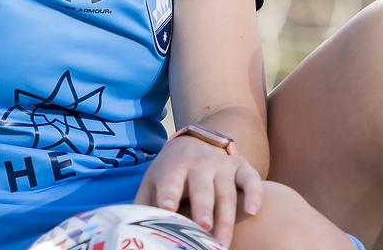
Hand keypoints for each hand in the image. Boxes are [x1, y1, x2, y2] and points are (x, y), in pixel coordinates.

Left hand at [134, 133, 262, 246]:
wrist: (196, 141)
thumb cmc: (171, 174)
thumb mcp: (153, 183)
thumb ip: (144, 206)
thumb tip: (128, 231)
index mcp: (173, 166)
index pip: (170, 181)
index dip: (168, 194)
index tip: (167, 208)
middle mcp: (199, 163)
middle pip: (202, 187)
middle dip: (203, 207)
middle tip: (203, 228)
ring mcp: (222, 164)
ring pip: (227, 191)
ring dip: (226, 217)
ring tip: (222, 241)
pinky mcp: (241, 167)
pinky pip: (251, 179)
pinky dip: (254, 194)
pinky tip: (254, 211)